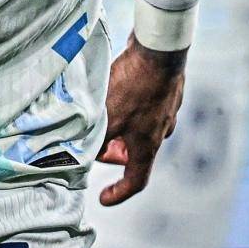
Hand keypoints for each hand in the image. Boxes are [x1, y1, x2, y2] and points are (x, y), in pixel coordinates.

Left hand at [95, 32, 185, 205]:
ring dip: (118, 128)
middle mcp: (159, 131)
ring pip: (137, 129)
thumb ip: (98, 138)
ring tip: (99, 114)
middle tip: (94, 142)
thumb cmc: (134, 86)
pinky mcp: (160, 92)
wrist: (158, 50)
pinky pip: (141, 108)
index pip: (136, 181)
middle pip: (134, 154)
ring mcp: (162, 111)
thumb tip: (86, 151)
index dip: (119, 193)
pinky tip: (110, 93)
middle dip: (112, 152)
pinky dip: (125, 108)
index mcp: (148, 145)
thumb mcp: (109, 117)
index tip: (104, 197)